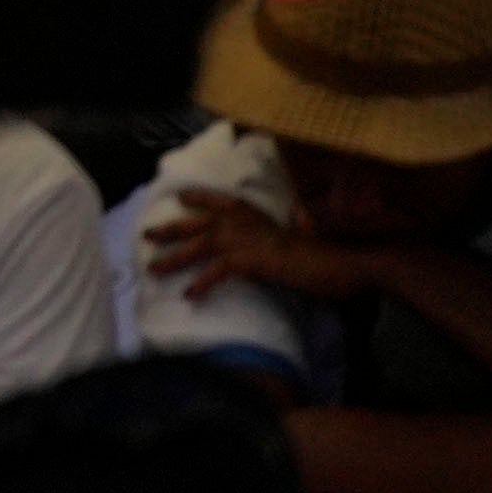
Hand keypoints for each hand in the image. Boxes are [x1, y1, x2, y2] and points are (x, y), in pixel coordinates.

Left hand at [143, 187, 362, 305]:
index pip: (222, 201)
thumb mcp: (304, 237)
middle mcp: (247, 222)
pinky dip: (201, 283)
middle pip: (199, 223)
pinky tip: (189, 294)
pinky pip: (217, 271)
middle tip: (145, 234)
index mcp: (258, 214)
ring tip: (152, 268)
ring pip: (199, 245)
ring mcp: (248, 240)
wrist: (346, 262)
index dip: (200, 199)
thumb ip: (295, 227)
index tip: (180, 198)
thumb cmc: (327, 254)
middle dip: (170, 229)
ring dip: (173, 257)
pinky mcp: (252, 260)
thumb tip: (300, 215)